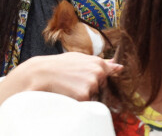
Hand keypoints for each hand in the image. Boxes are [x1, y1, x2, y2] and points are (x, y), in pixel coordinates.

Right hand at [0, 52, 122, 102]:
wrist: (42, 73)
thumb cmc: (61, 65)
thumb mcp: (80, 58)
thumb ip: (101, 63)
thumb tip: (119, 66)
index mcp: (99, 62)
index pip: (108, 76)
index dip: (97, 80)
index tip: (86, 80)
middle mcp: (98, 72)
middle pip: (101, 88)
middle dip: (91, 88)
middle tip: (75, 83)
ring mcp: (92, 84)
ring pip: (94, 96)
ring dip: (84, 95)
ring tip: (70, 87)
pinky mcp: (85, 95)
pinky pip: (86, 103)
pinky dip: (78, 101)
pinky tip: (68, 93)